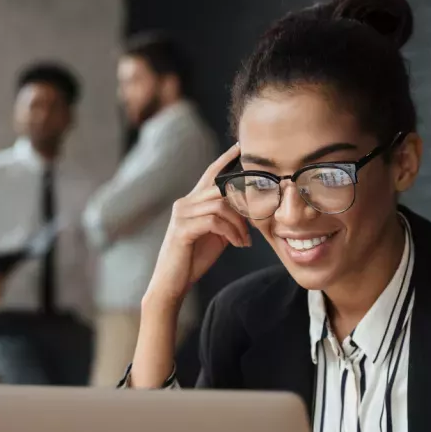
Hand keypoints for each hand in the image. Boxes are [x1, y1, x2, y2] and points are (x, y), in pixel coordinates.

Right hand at [145, 143, 250, 305]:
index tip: (240, 148)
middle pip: (220, 189)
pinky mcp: (182, 229)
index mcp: (191, 202)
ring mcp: (181, 215)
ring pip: (220, 206)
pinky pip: (214, 221)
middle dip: (243, 202)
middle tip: (258, 217)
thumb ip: (227, 219)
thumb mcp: (215, 235)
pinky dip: (231, 232)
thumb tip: (247, 211)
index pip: (210, 175)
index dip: (225, 160)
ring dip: (239, 224)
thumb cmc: (193, 259)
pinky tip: (237, 244)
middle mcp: (184, 204)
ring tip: (245, 241)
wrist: (172, 283)